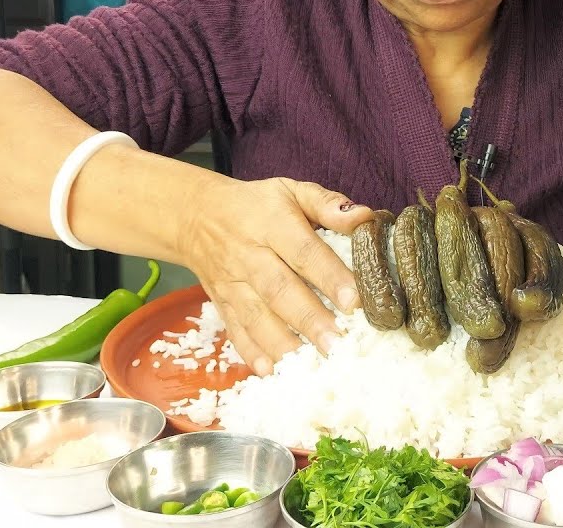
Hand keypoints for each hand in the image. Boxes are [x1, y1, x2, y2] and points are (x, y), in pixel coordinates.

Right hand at [177, 176, 373, 375]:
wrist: (196, 215)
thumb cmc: (256, 204)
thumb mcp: (291, 192)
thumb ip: (328, 204)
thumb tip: (365, 218)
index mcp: (272, 223)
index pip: (303, 252)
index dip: (329, 276)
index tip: (355, 301)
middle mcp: (249, 255)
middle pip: (280, 290)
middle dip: (310, 320)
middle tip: (339, 344)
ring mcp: (232, 283)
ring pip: (256, 317)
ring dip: (284, 344)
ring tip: (313, 363)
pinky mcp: (222, 304)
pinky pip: (235, 331)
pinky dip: (251, 353)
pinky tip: (272, 371)